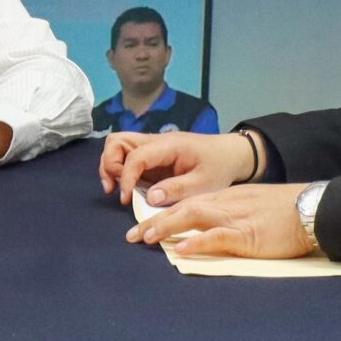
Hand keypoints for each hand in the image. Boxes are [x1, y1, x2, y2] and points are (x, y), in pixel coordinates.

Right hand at [98, 130, 256, 208]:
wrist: (230, 154)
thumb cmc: (219, 167)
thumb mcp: (204, 183)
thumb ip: (177, 189)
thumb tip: (149, 198)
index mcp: (168, 145)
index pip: (136, 156)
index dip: (126, 177)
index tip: (126, 199)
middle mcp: (155, 141)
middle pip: (117, 141)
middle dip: (110, 165)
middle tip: (116, 189)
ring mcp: (151, 147)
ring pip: (117, 146)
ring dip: (111, 166)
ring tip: (117, 190)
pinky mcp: (151, 156)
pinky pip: (127, 157)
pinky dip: (120, 170)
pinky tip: (127, 189)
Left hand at [125, 184, 312, 255]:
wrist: (311, 209)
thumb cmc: (285, 210)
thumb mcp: (251, 206)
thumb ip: (229, 213)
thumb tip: (207, 229)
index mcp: (225, 198)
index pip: (187, 203)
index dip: (162, 214)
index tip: (142, 226)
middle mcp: (224, 205)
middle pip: (182, 209)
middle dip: (155, 222)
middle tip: (131, 236)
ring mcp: (235, 219)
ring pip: (193, 218)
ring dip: (167, 228)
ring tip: (145, 238)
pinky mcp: (247, 236)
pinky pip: (218, 237)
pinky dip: (198, 242)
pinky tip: (181, 248)